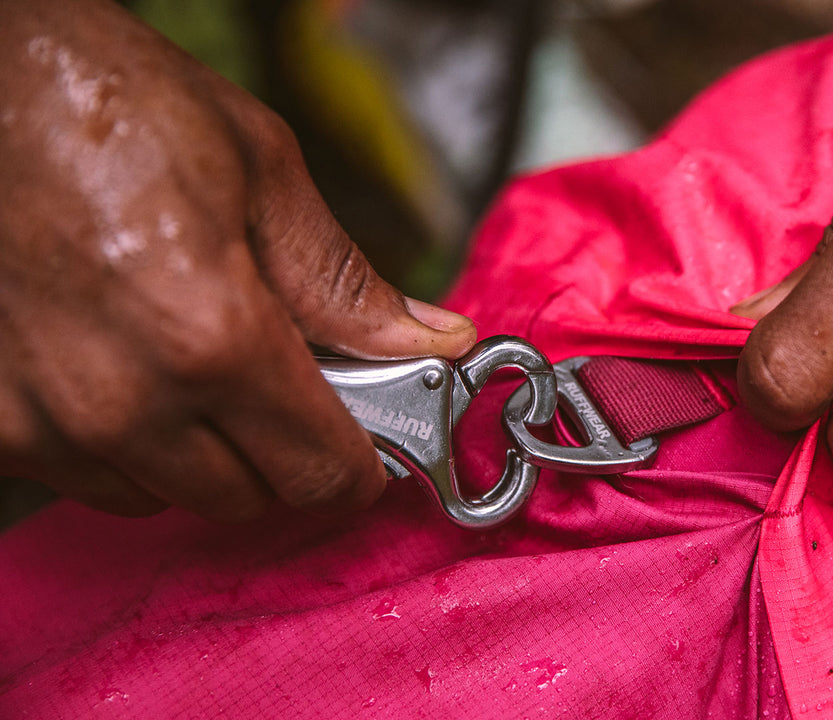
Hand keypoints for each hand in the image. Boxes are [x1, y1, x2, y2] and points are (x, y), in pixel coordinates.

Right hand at [0, 0, 475, 520]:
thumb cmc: (106, 101)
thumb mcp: (261, 171)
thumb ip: (347, 283)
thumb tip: (431, 340)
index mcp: (211, 337)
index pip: (318, 472)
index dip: (355, 465)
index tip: (362, 445)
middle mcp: (122, 402)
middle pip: (246, 498)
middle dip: (278, 451)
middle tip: (276, 376)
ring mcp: (41, 422)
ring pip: (162, 494)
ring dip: (193, 449)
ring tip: (182, 352)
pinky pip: (82, 476)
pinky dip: (116, 440)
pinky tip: (118, 361)